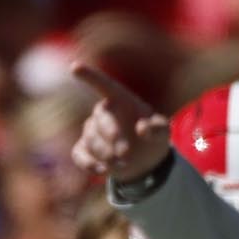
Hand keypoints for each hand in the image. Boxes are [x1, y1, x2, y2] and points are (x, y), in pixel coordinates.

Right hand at [69, 61, 172, 193]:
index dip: (90, 76)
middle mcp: (102, 113)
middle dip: (112, 137)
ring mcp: (90, 131)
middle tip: (126, 154)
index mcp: (120, 101)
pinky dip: (90, 164)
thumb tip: (141, 128)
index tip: (75, 67)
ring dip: (106, 154)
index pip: (103, 85)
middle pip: (99, 120)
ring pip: (90, 140)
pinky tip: (103, 171)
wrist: (144, 163)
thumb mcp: (163, 133)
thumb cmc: (153, 139)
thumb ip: (158, 128)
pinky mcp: (83, 150)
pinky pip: (79, 155)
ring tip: (122, 164)